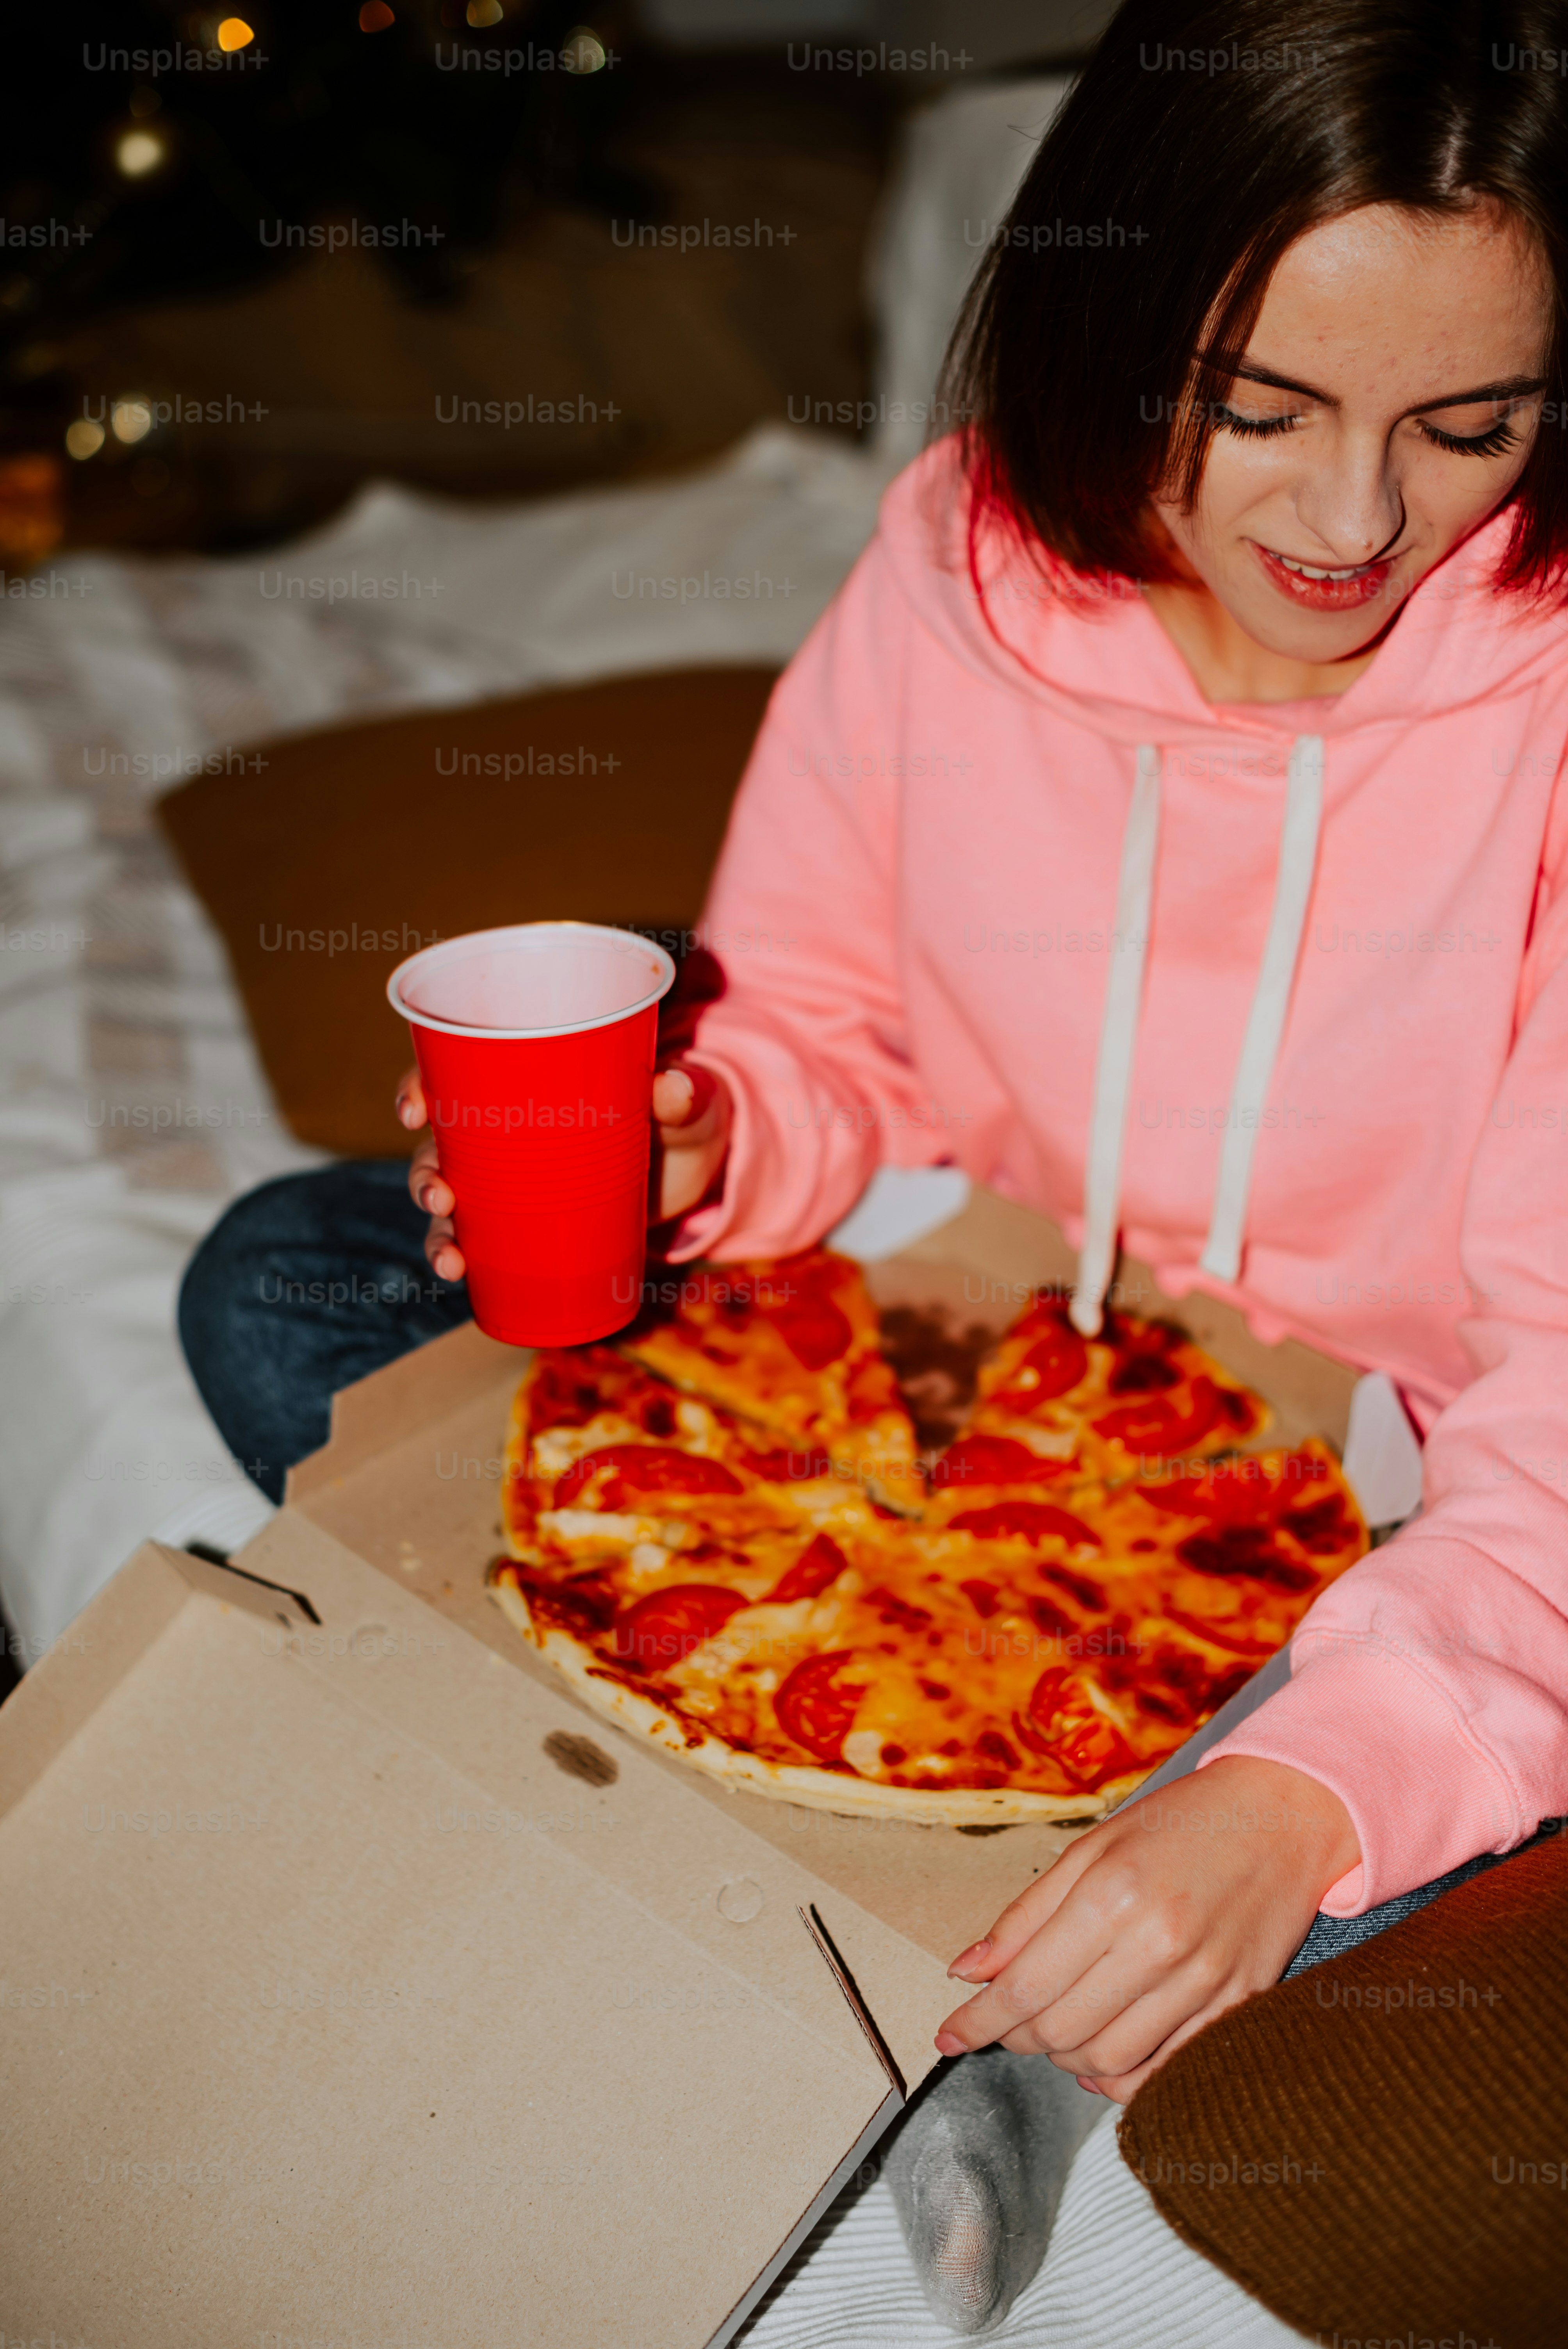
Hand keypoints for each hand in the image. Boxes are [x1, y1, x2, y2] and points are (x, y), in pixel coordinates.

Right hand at [394, 1059, 733, 1279]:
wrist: (699, 1173)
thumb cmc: (680, 1119)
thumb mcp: (684, 1104)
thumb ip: (680, 1095)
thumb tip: (672, 1087)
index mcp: (525, 1081)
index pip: (453, 1074)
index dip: (419, 1088)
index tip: (415, 1110)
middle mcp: (505, 1130)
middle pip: (440, 1145)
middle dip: (425, 1174)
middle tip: (441, 1196)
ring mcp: (514, 1181)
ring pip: (453, 1199)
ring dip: (437, 1230)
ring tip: (450, 1259)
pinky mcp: (532, 1223)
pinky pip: (482, 1241)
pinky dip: (464, 1257)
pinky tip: (459, 1275)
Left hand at [934, 1755, 1359, 2104]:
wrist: (1283, 1818)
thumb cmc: (1180, 1825)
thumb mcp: (1092, 1849)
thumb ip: (1026, 1916)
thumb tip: (967, 1970)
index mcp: (1114, 1894)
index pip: (1025, 1986)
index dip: (978, 2021)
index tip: (948, 2037)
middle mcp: (1159, 1944)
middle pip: (1061, 2030)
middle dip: (1016, 2037)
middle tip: (1003, 2022)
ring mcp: (1204, 1982)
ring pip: (1108, 2061)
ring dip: (1064, 2059)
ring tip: (1053, 2033)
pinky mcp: (1238, 2007)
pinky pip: (1165, 2073)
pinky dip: (1122, 2080)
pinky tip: (1102, 2059)